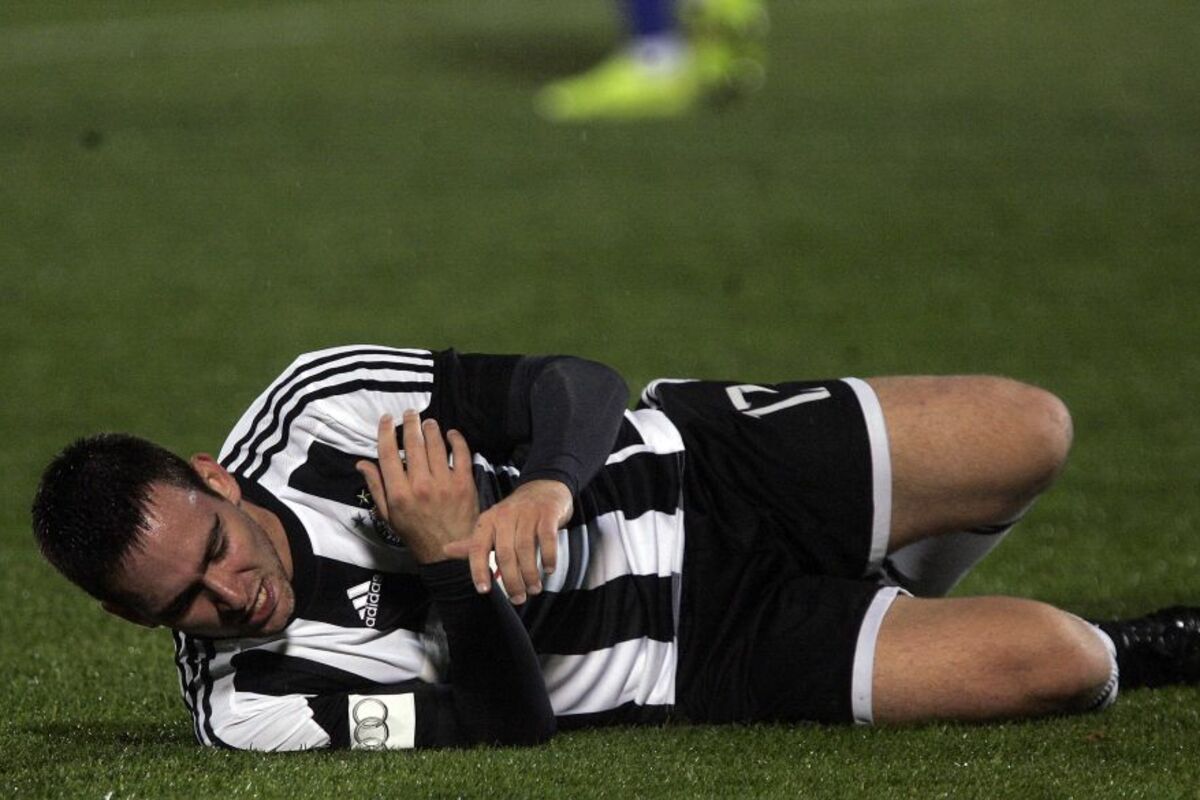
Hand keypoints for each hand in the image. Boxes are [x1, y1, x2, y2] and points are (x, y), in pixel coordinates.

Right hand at [356, 411, 477, 564]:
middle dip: (410, 423)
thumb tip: (362, 463)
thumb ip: (376, 487)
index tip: (386, 419)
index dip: (385, 432)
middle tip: (410, 413)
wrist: (447, 552)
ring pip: (436, 445)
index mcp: (399, 493)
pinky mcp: (464, 483)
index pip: (388, 454)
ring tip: (428, 422)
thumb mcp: (388, 516)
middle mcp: (420, 485)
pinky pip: (461, 454)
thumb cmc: (415, 533)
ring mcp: (444, 483)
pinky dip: (456, 439)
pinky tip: (451, 433)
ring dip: (431, 428)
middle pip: (413, 444)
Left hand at [443, 479, 571, 603]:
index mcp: (487, 521)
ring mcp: (527, 513)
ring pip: (525, 547)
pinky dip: (548, 556)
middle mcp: (505, 515)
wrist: (543, 489)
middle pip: (504, 553)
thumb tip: (445, 550)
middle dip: (512, 580)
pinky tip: (549, 569)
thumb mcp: (492, 527)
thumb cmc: (515, 514)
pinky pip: (547, 538)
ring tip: (534, 589)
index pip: (477, 548)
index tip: (484, 590)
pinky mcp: (547, 513)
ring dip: (530, 573)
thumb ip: (473, 543)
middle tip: (518, 598)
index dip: (478, 570)